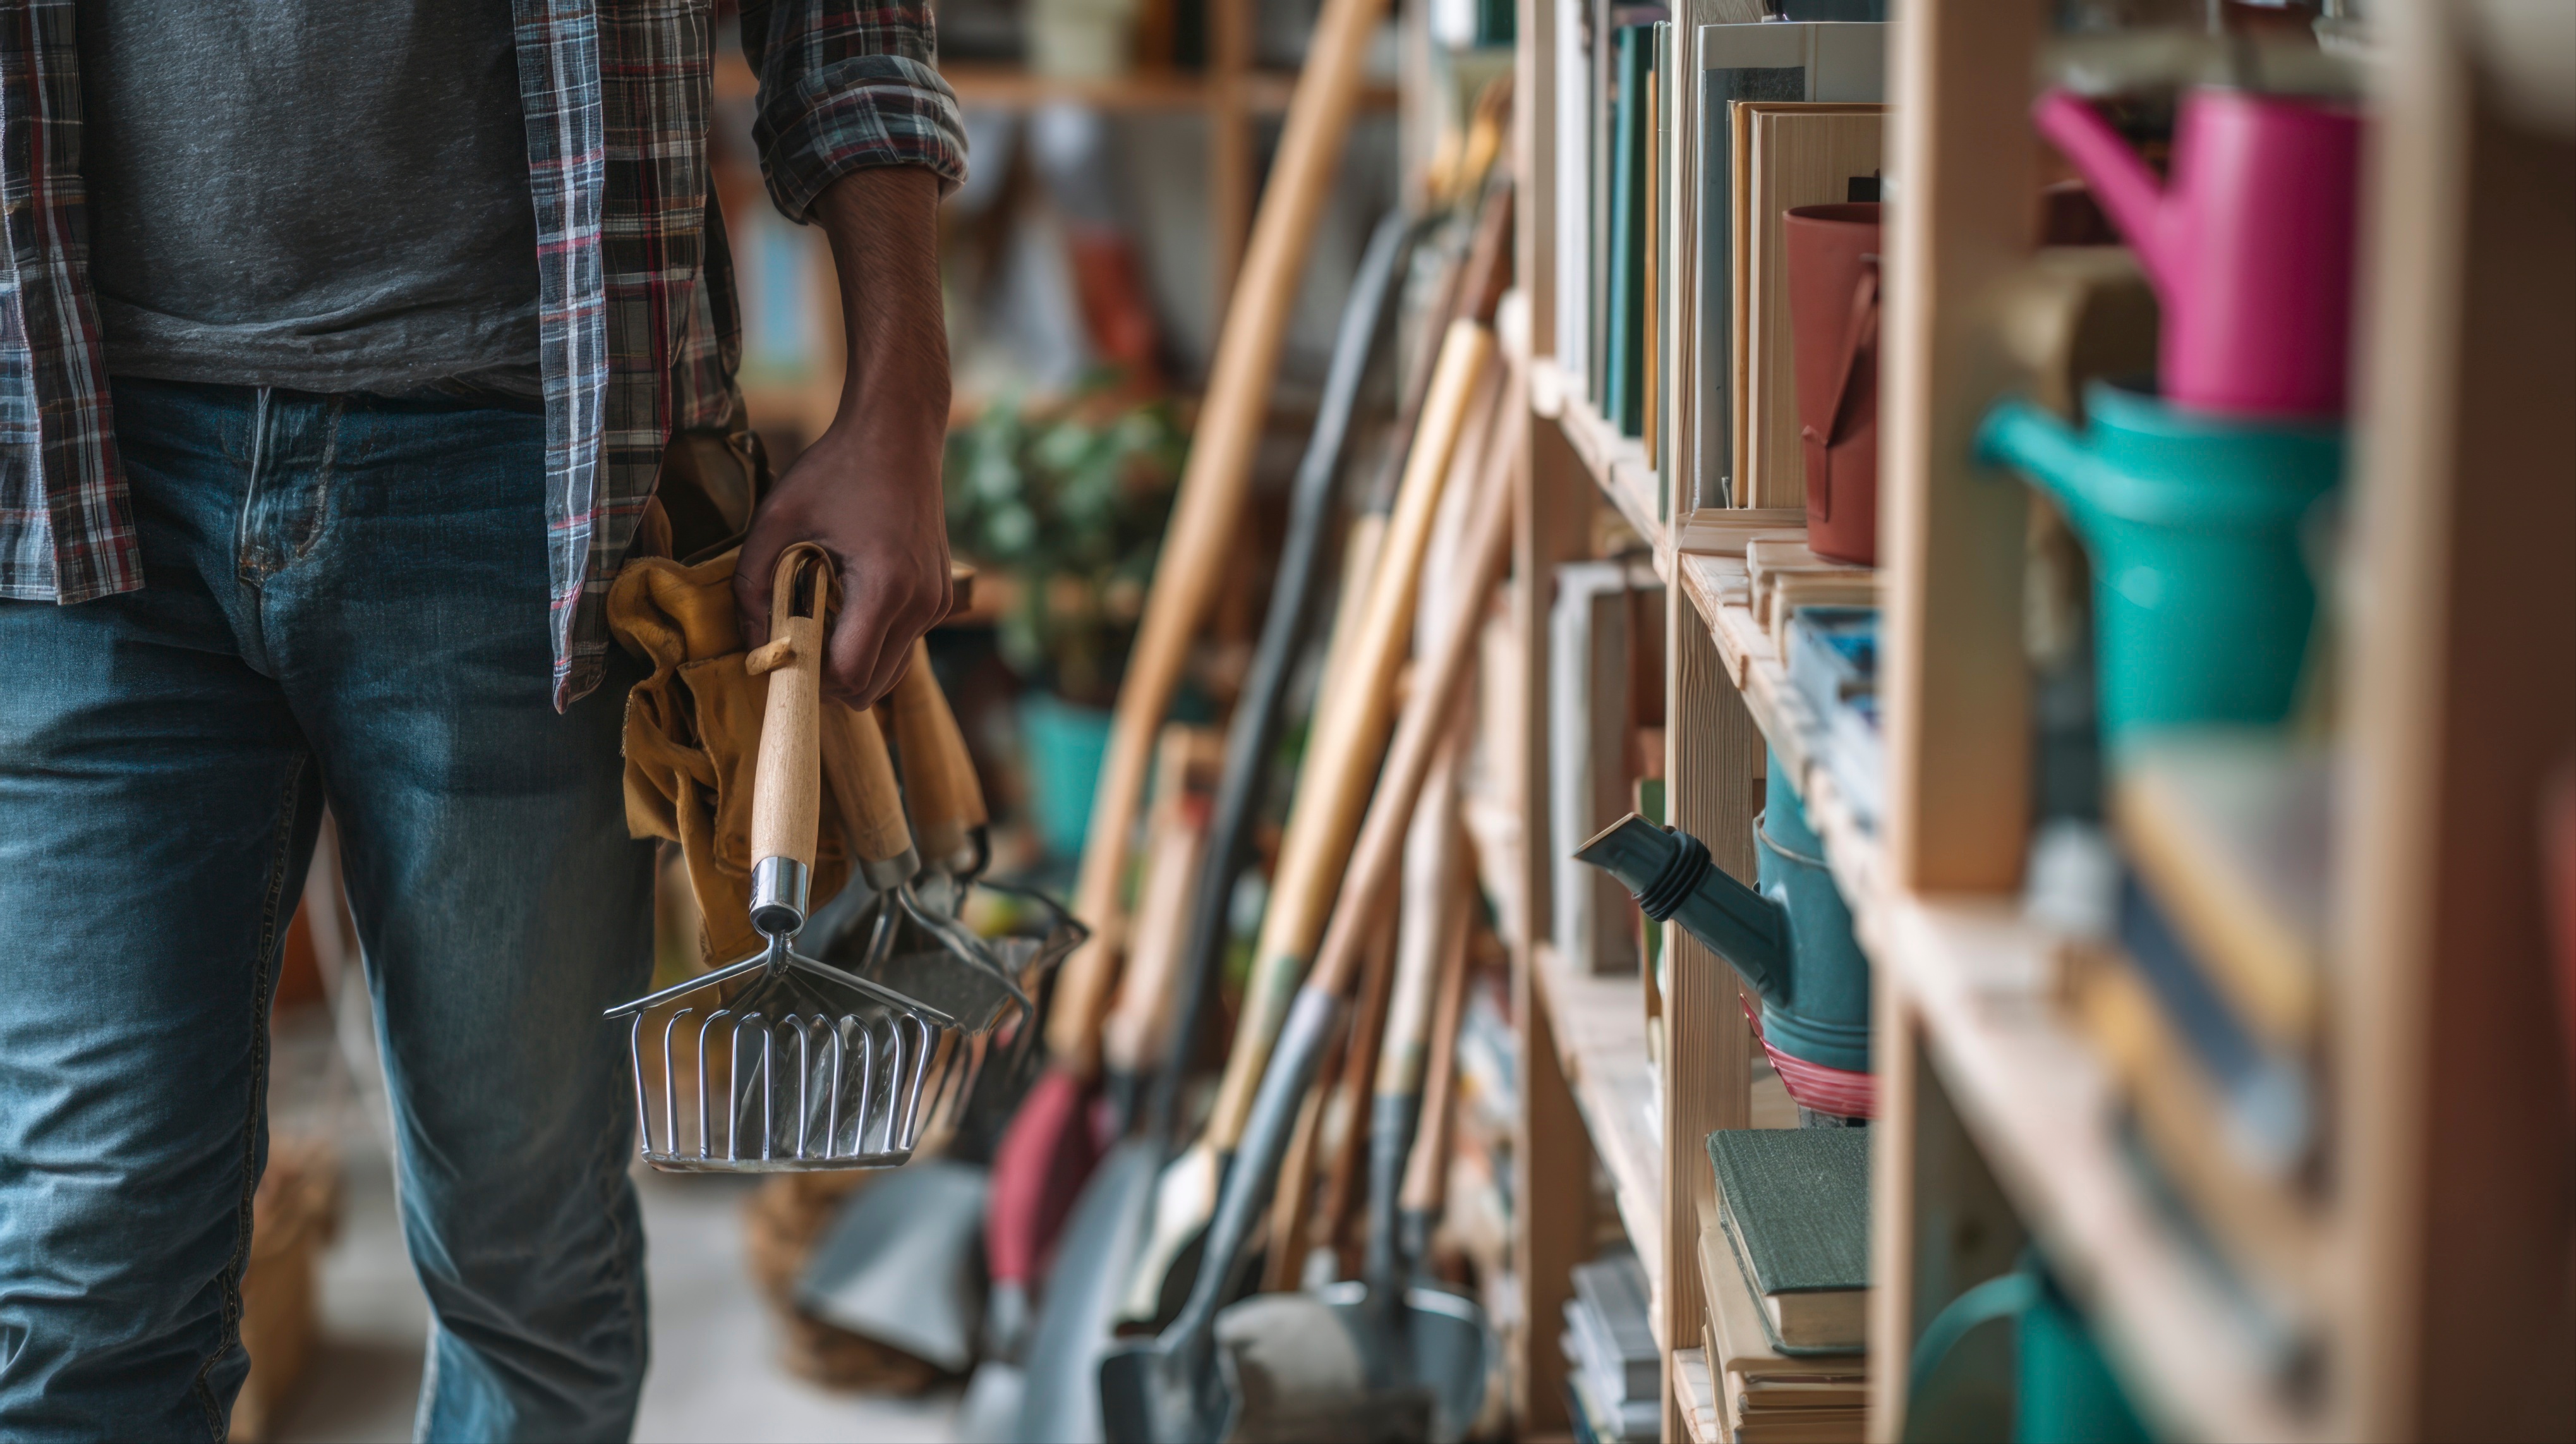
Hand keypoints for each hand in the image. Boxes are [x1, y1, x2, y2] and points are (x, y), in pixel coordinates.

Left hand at [735, 167, 953, 708]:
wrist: (900, 431)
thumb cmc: (838, 468)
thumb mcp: (778, 520)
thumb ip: (753, 586)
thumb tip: (752, 645)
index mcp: (886, 586)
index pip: (848, 676)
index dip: (808, 680)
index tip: (778, 657)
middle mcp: (922, 604)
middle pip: (871, 688)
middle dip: (826, 680)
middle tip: (792, 645)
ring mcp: (937, 603)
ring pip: (888, 672)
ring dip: (849, 661)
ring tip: (817, 617)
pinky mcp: (940, 597)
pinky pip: (901, 644)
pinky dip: (870, 640)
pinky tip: (845, 599)